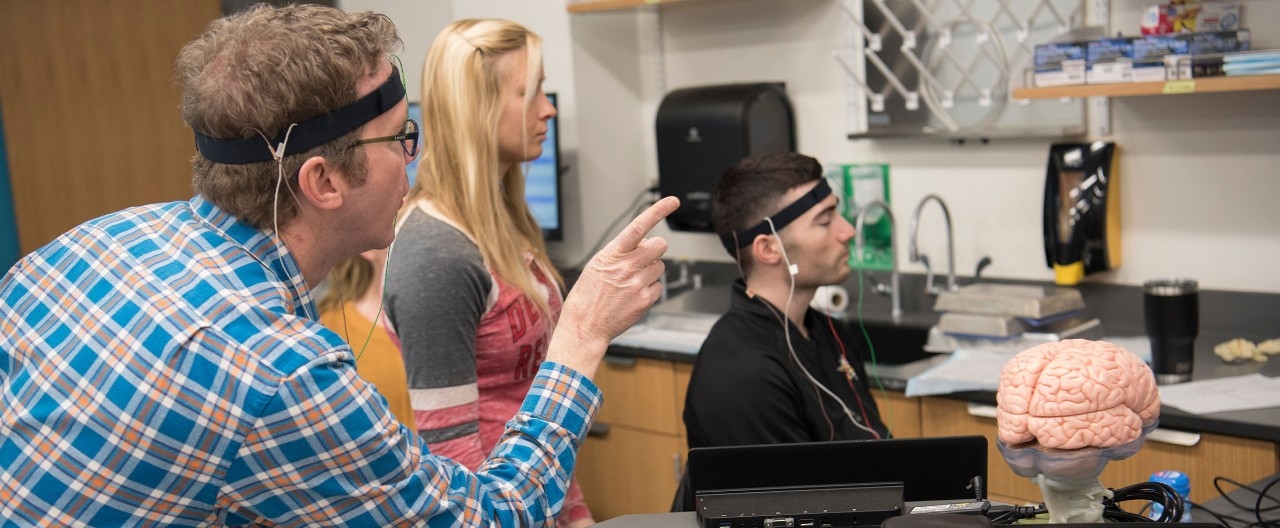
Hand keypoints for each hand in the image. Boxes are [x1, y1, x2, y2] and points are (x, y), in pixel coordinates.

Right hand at [547, 196, 678, 378]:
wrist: (585, 326)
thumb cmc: (587, 296)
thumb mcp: (597, 265)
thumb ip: (621, 252)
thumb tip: (645, 244)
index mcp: (612, 254)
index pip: (638, 226)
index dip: (658, 211)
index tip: (672, 202)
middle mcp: (627, 267)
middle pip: (659, 246)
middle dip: (654, 249)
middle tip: (643, 258)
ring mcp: (638, 284)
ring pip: (660, 266)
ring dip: (650, 270)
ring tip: (631, 282)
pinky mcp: (646, 300)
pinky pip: (658, 287)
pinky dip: (650, 290)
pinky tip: (633, 296)